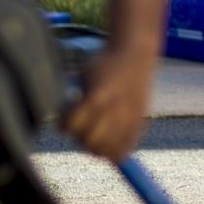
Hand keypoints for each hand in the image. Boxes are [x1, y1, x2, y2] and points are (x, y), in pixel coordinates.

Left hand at [61, 43, 154, 161]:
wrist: (135, 52)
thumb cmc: (105, 63)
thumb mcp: (85, 76)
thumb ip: (77, 102)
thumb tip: (64, 129)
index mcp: (98, 95)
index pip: (73, 125)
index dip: (64, 124)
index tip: (64, 117)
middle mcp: (115, 108)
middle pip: (90, 141)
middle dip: (79, 136)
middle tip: (79, 127)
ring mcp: (130, 117)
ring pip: (107, 149)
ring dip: (95, 147)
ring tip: (93, 135)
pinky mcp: (140, 120)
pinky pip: (125, 148)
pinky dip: (114, 152)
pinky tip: (108, 143)